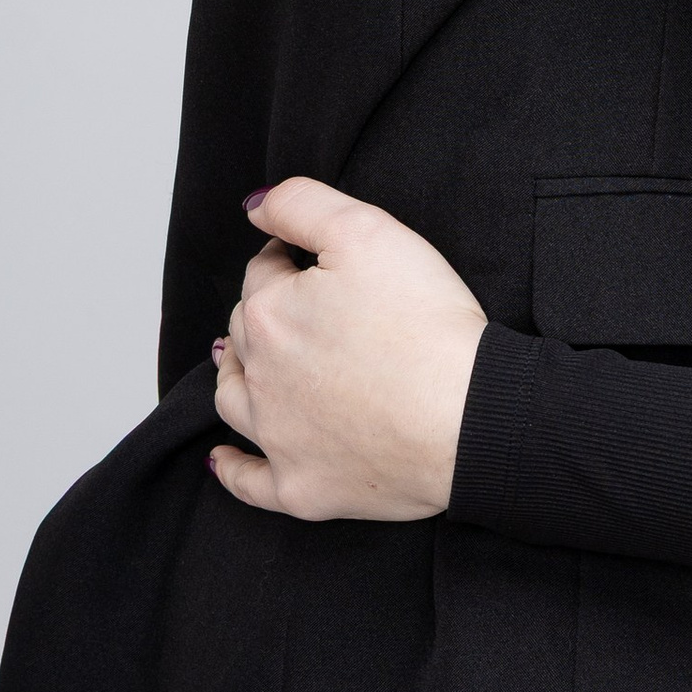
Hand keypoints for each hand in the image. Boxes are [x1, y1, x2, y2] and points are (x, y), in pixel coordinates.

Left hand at [208, 177, 484, 522]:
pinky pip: (248, 482)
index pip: (264, 272)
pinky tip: (222, 460)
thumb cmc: (427, 327)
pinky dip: (232, 468)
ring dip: (236, 378)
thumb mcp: (368, 230)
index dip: (290, 258)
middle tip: (309, 308)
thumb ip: (301, 203)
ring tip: (245, 366)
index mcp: (269, 314)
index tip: (321, 262)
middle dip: (266, 313)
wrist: (469, 418)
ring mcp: (278, 439)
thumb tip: (254, 207)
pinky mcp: (301, 488)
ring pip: (234, 400)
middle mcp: (260, 378)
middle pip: (247, 333)